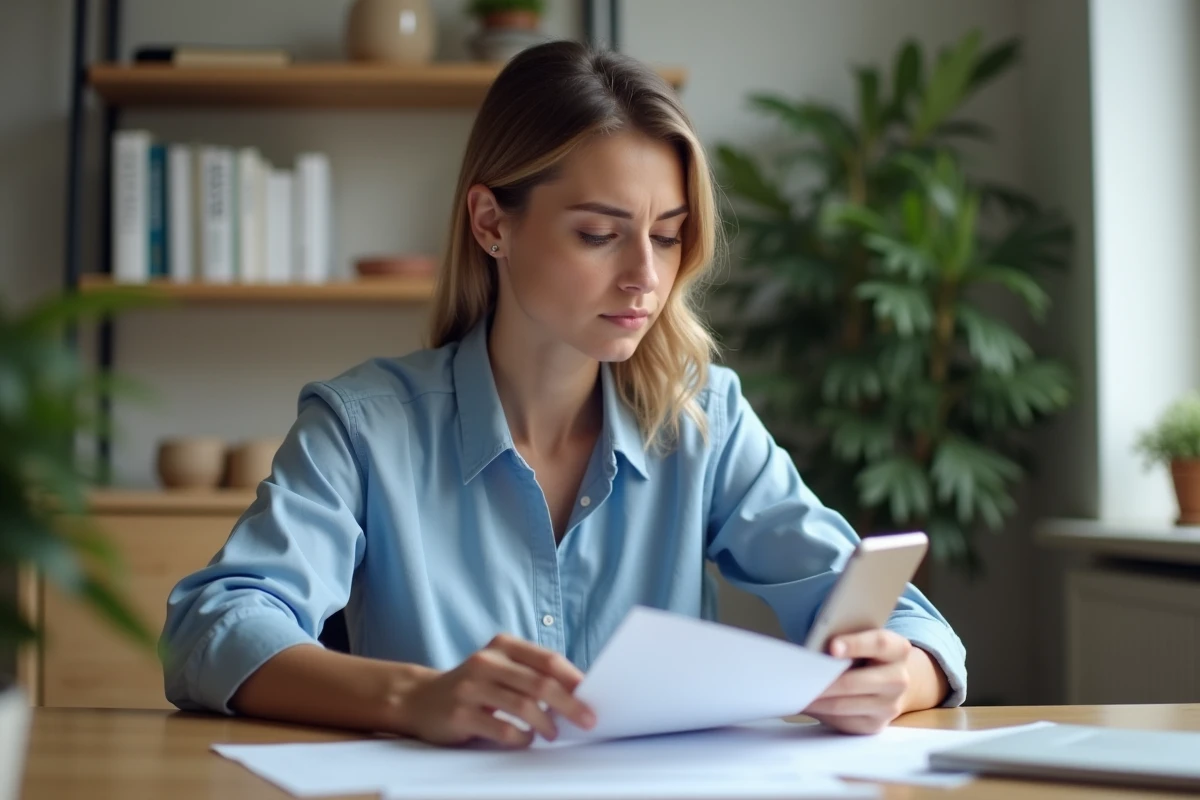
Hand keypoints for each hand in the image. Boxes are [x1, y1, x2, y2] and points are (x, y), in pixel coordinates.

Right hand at [398, 634, 595, 747]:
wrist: (420, 699)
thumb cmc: (473, 686)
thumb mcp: (500, 668)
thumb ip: (532, 674)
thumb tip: (578, 693)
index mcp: (503, 645)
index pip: (547, 659)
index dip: (573, 679)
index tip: (594, 696)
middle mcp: (486, 661)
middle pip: (540, 683)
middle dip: (569, 704)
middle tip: (587, 720)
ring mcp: (471, 687)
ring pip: (523, 705)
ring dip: (546, 723)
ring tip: (553, 733)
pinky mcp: (460, 713)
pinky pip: (501, 728)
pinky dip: (521, 737)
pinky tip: (526, 739)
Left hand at [804, 629, 912, 734]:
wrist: (888, 678)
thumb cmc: (865, 653)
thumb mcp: (861, 639)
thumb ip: (844, 641)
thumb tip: (813, 650)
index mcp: (898, 649)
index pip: (880, 644)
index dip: (856, 644)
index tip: (832, 646)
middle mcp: (899, 679)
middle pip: (856, 681)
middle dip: (824, 681)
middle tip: (798, 678)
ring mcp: (889, 706)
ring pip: (844, 705)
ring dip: (816, 700)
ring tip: (794, 692)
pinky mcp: (875, 725)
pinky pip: (842, 721)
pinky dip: (821, 713)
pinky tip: (806, 704)